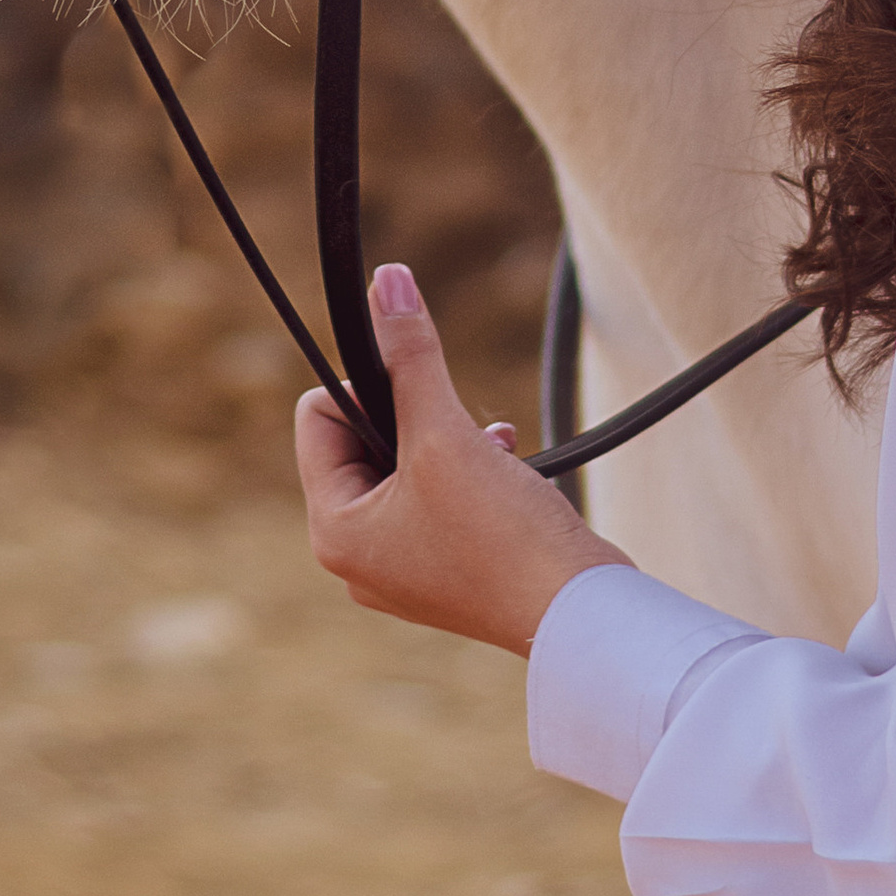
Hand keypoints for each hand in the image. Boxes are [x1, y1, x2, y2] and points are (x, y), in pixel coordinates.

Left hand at [297, 263, 628, 656]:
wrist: (577, 613)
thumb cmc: (502, 536)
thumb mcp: (446, 433)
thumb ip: (411, 355)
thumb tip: (388, 283)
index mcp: (335, 531)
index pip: (318, 417)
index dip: (367, 385)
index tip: (419, 390)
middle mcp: (358, 556)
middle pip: (361, 438)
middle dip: (413, 416)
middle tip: (454, 431)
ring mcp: (404, 566)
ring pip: (406, 462)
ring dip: (447, 439)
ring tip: (485, 452)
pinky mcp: (448, 567)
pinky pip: (439, 493)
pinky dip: (470, 469)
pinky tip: (506, 467)